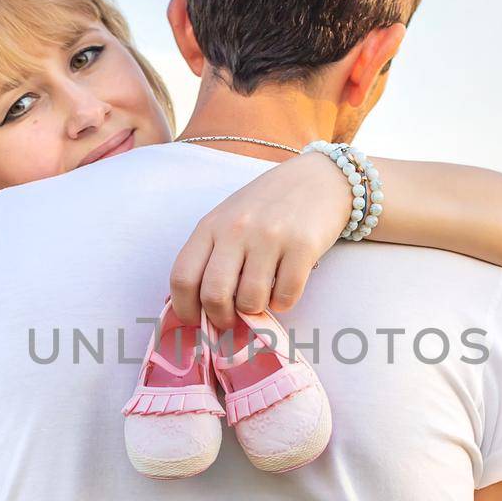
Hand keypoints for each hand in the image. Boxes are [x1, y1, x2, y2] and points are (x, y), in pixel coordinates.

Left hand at [169, 151, 354, 327]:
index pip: (182, 277)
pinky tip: (284, 290)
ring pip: (250, 301)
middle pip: (214, 295)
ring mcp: (270, 237)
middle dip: (221, 319)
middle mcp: (236, 229)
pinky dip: (283, 304)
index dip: (185, 309)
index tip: (197, 321)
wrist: (318, 179)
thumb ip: (212, 255)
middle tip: (231, 320)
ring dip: (255, 311)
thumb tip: (201, 308)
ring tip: (261, 298)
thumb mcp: (229, 220)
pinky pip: (286, 296)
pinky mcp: (303, 246)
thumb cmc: (267, 205)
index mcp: (211, 225)